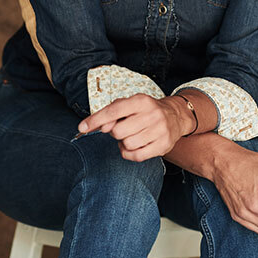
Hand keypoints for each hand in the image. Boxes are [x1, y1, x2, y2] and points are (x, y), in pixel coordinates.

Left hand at [76, 94, 190, 160]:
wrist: (175, 116)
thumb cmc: (146, 110)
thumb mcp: (130, 105)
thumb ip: (112, 113)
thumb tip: (100, 126)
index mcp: (141, 101)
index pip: (113, 111)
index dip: (96, 120)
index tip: (82, 127)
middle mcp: (151, 114)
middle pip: (118, 131)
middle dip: (116, 133)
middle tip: (123, 129)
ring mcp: (159, 130)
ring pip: (127, 144)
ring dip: (124, 143)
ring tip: (131, 136)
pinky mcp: (163, 145)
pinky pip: (136, 156)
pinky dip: (130, 154)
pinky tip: (134, 146)